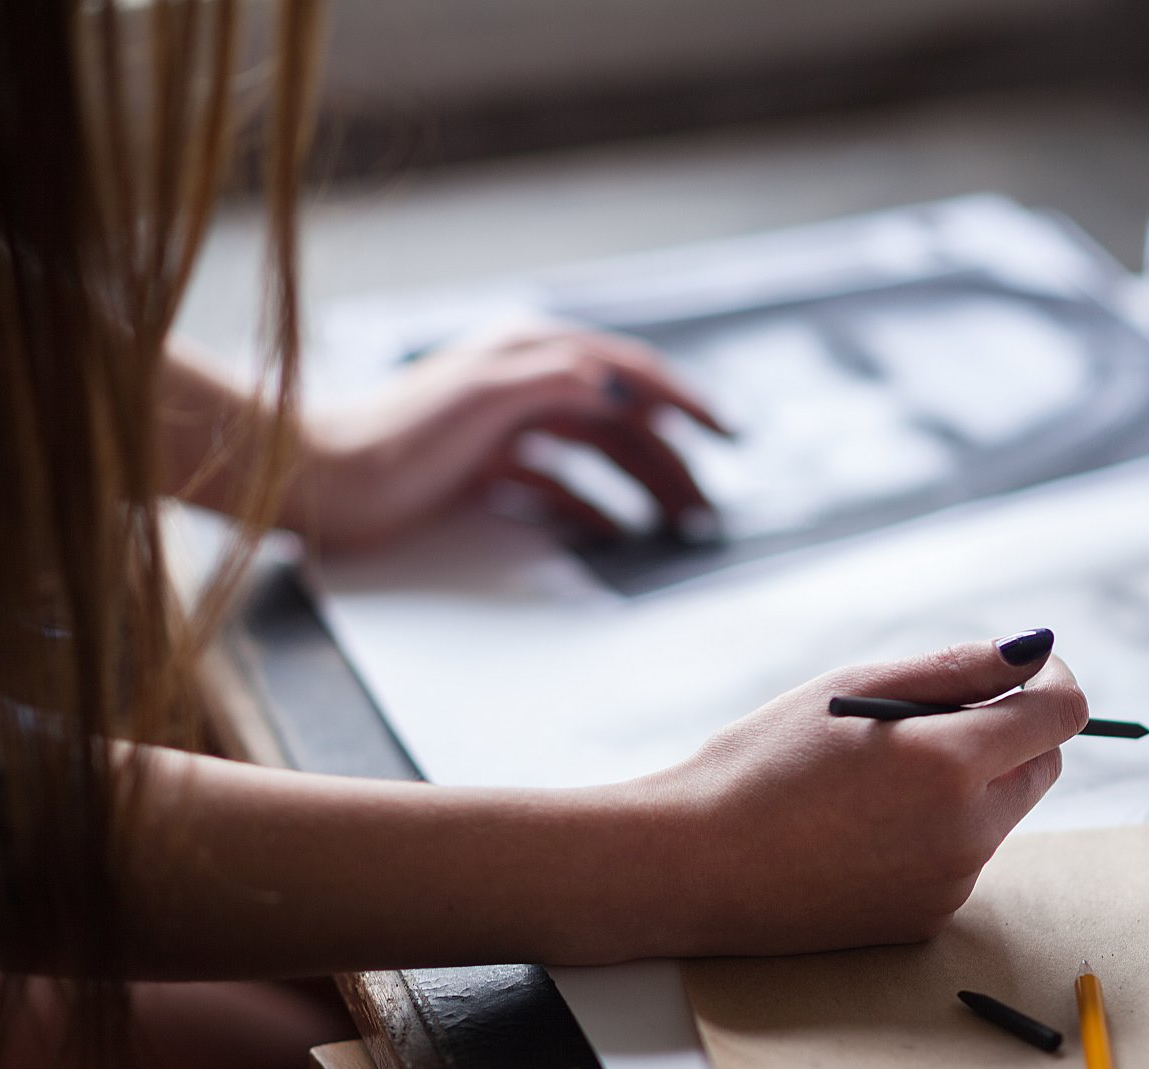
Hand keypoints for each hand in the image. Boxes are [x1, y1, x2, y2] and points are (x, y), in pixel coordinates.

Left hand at [293, 321, 729, 549]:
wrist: (320, 480)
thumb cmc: (393, 438)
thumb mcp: (481, 395)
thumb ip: (553, 380)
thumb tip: (620, 385)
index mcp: (531, 353)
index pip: (628, 372)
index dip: (683, 401)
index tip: (730, 434)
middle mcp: (526, 384)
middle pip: (620, 421)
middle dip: (669, 461)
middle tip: (708, 510)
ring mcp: (509, 429)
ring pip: (595, 456)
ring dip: (639, 488)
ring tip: (677, 527)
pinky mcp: (488, 470)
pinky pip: (557, 489)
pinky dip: (590, 509)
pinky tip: (614, 536)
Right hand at [630, 632, 1086, 957]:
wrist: (692, 864)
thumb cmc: (761, 764)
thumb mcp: (854, 691)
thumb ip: (954, 670)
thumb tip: (1033, 647)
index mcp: (951, 764)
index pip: (1060, 715)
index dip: (1050, 680)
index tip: (1016, 669)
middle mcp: (967, 833)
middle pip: (1040, 765)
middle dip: (1008, 731)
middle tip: (929, 716)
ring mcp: (951, 884)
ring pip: (998, 813)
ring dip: (968, 782)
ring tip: (874, 775)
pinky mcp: (926, 919)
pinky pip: (960, 858)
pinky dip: (935, 830)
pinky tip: (861, 825)